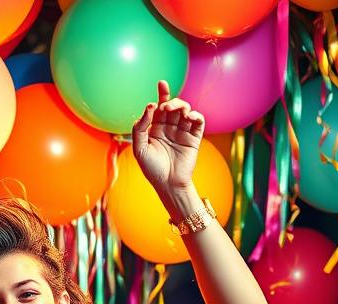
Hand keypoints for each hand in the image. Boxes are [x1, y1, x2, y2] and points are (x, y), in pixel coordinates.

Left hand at [132, 81, 203, 199]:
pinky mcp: (194, 138)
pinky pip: (198, 121)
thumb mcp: (139, 148)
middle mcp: (170, 128)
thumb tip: (149, 107)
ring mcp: (183, 132)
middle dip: (171, 101)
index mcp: (156, 128)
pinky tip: (189, 116)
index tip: (162, 83)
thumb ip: (139, 128)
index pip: (159, 107)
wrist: (168, 185)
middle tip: (167, 107)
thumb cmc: (152, 169)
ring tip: (178, 111)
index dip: (162, 94)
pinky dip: (195, 115)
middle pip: (173, 106)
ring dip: (182, 106)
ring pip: (185, 111)